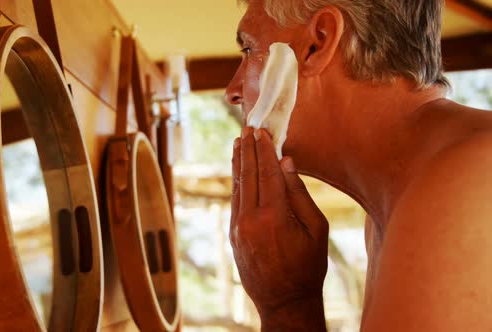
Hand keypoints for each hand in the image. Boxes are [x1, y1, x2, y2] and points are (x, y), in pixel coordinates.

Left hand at [230, 127, 328, 315]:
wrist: (285, 301)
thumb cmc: (308, 266)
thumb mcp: (316, 229)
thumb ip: (299, 194)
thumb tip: (286, 163)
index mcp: (275, 216)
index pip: (267, 173)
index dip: (264, 150)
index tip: (262, 131)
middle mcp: (251, 220)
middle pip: (247, 175)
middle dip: (247, 149)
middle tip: (246, 128)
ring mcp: (238, 228)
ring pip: (237, 187)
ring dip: (237, 163)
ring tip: (238, 143)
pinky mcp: (232, 235)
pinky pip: (234, 202)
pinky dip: (236, 182)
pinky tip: (238, 171)